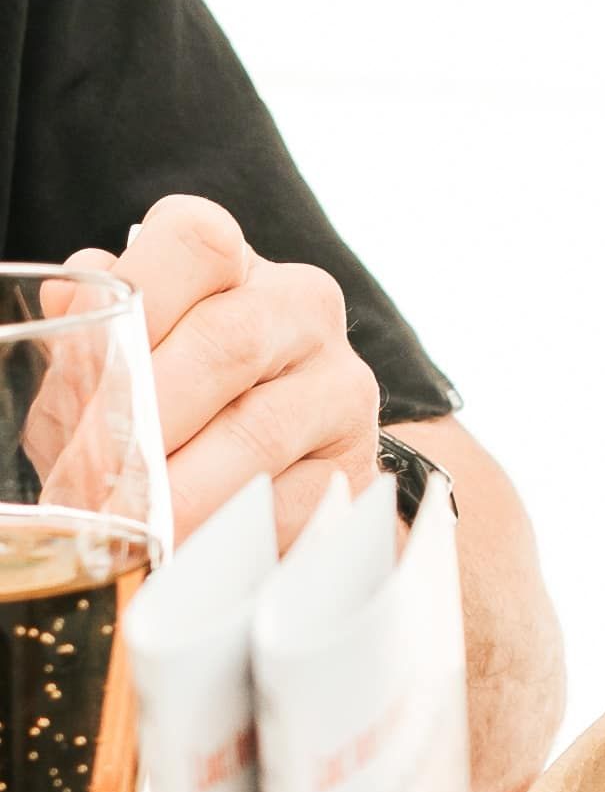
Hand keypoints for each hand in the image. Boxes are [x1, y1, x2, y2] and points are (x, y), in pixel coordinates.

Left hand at [73, 198, 378, 549]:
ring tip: (120, 529)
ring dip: (174, 492)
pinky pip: (287, 504)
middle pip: (226, 343)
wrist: (278, 453)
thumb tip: (66, 312)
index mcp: (236, 265)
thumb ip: (93, 334)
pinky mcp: (353, 466)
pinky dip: (224, 535)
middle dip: (143, 423)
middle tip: (85, 483)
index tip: (87, 370)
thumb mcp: (127, 357)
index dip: (135, 298)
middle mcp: (301, 308)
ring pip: (257, 434)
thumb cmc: (177, 396)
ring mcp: (338, 385)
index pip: (195, 240)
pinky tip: (179, 551)